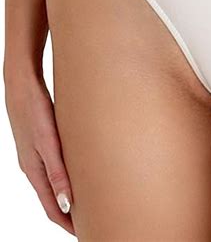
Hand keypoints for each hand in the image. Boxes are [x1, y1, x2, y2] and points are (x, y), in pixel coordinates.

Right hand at [4, 69, 74, 234]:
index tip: (84, 232)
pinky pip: (54, 166)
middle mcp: (33, 165)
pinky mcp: (41, 139)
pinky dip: (66, 175)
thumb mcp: (47, 141)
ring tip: (89, 199)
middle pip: (52, 198)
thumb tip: (65, 205)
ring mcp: (35, 153)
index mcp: (33, 170)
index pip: (51, 207)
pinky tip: (79, 169)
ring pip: (54, 181)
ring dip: (69, 193)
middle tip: (92, 219)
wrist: (22, 81)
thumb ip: (57, 172)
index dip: (67, 223)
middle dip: (69, 213)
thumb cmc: (34, 108)